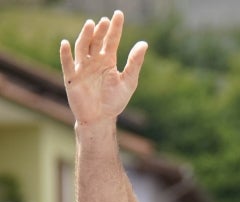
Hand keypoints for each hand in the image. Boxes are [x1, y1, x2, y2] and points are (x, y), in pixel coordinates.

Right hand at [59, 10, 146, 124]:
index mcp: (107, 60)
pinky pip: (68, 64)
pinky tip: (66, 43)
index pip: (111, 40)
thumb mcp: (129, 81)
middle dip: (100, 31)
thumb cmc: (114, 100)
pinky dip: (66, 54)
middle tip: (105, 21)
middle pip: (96, 41)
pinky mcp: (72, 78)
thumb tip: (144, 44)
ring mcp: (82, 68)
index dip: (115, 28)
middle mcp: (93, 61)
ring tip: (91, 24)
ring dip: (85, 36)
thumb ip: (135, 63)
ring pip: (82, 48)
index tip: (118, 14)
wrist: (101, 118)